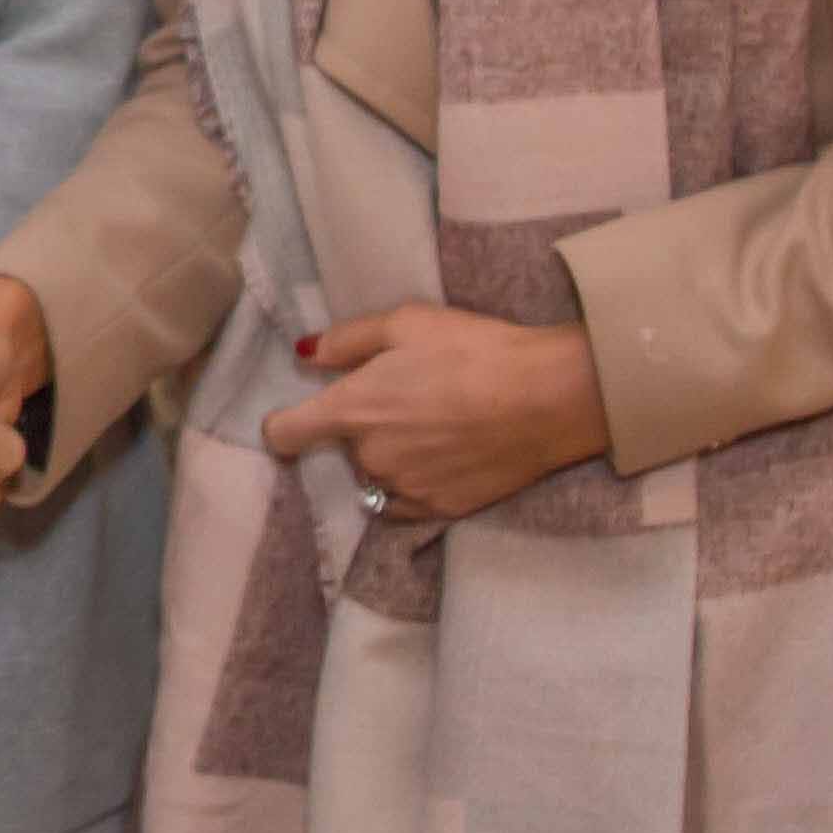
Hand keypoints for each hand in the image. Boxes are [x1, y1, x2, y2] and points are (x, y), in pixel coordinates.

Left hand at [259, 305, 610, 521]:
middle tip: (412, 400)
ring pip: (378, 475)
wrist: (547, 398)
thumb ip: (347, 341)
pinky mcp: (440, 510)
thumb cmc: (474, 350)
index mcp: (352, 409)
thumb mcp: (406, 323)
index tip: (298, 421)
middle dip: (366, 428)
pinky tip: (448, 457)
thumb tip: (305, 354)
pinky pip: (406, 502)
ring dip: (393, 456)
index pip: (285, 434)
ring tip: (439, 427)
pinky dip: (415, 483)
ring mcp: (404, 488)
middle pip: (346, 449)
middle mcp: (369, 457)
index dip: (284, 426)